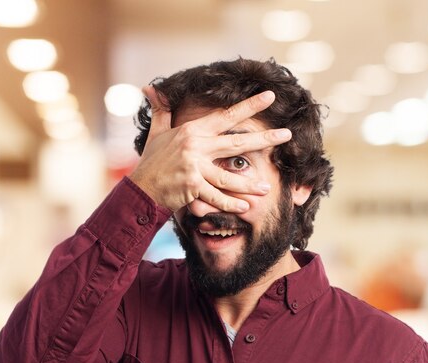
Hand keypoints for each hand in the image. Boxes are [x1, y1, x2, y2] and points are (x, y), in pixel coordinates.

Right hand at [128, 86, 291, 212]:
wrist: (140, 188)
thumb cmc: (152, 162)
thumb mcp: (157, 133)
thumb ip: (161, 111)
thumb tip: (149, 88)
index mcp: (193, 131)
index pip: (226, 116)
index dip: (249, 106)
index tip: (270, 97)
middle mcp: (196, 147)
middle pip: (236, 143)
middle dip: (264, 138)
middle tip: (287, 134)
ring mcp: (194, 168)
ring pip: (228, 177)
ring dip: (248, 184)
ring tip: (266, 188)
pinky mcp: (192, 187)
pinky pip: (216, 197)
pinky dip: (230, 204)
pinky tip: (245, 208)